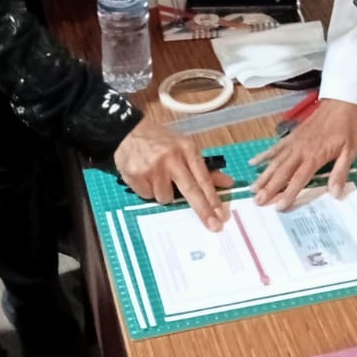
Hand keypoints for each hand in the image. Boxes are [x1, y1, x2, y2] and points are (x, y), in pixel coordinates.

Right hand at [114, 118, 233, 229]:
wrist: (128, 131)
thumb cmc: (161, 142)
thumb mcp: (184, 148)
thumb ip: (204, 169)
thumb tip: (228, 183)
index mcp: (187, 149)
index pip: (203, 177)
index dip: (213, 197)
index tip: (221, 213)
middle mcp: (171, 158)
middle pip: (190, 190)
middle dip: (203, 210)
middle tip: (214, 226)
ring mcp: (153, 167)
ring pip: (166, 198)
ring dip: (163, 193)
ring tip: (157, 177)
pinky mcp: (136, 175)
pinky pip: (148, 196)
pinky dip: (148, 190)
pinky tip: (145, 176)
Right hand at [249, 98, 356, 207]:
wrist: (341, 103)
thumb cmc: (348, 127)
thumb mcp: (351, 150)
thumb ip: (341, 172)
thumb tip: (335, 193)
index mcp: (315, 156)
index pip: (299, 178)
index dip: (289, 193)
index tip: (279, 206)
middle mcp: (301, 150)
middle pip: (282, 172)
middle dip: (269, 188)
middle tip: (257, 201)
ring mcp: (294, 143)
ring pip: (275, 162)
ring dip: (263, 176)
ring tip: (252, 189)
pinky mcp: (292, 136)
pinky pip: (275, 147)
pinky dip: (264, 155)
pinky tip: (253, 162)